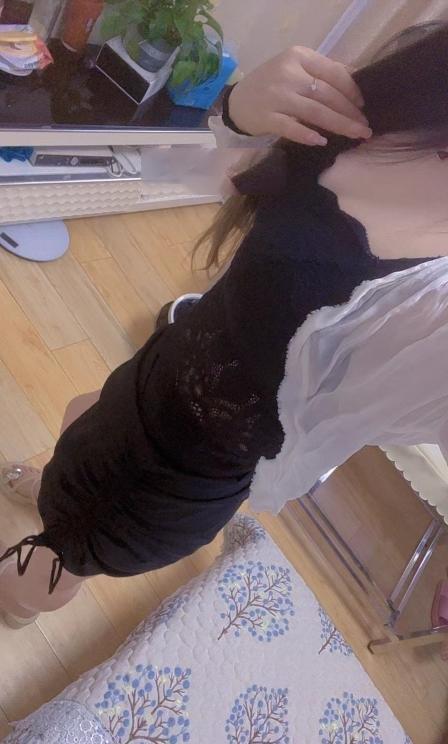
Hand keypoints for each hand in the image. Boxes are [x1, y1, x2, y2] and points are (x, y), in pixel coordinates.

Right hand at [228, 46, 370, 145]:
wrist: (236, 102)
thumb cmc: (272, 85)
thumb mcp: (295, 69)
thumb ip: (322, 72)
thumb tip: (356, 79)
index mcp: (299, 57)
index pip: (333, 72)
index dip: (352, 90)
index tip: (363, 105)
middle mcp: (288, 74)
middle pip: (327, 94)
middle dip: (350, 112)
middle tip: (365, 127)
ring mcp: (277, 96)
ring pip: (315, 111)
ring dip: (339, 124)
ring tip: (356, 135)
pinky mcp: (267, 118)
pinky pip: (291, 128)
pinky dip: (307, 134)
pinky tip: (321, 141)